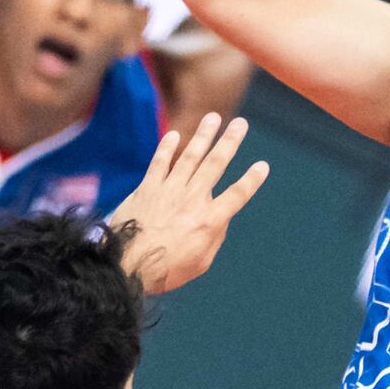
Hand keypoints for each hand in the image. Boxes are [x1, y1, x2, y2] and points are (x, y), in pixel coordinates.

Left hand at [107, 113, 270, 294]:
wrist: (127, 266)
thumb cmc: (165, 270)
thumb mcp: (200, 262)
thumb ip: (214, 237)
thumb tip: (219, 219)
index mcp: (209, 220)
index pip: (237, 194)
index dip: (252, 180)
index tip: (262, 165)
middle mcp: (192, 200)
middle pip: (215, 165)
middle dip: (230, 142)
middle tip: (240, 124)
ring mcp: (169, 191)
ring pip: (190, 157)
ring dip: (203, 136)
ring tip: (213, 118)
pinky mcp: (147, 189)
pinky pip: (159, 163)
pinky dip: (167, 148)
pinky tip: (175, 135)